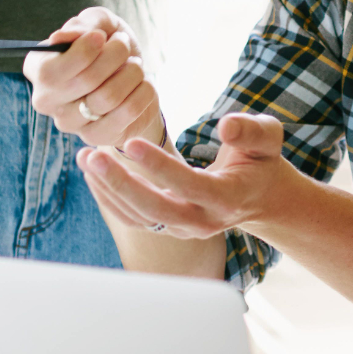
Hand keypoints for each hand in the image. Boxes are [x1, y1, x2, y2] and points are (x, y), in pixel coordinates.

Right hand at [24, 9, 163, 147]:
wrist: (130, 77)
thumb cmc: (108, 46)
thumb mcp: (99, 24)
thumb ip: (84, 25)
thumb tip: (61, 38)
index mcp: (37, 68)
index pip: (53, 70)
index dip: (85, 49)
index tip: (102, 36)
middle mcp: (45, 99)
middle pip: (86, 80)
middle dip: (115, 54)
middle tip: (123, 44)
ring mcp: (68, 123)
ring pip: (108, 97)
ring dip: (131, 72)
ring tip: (134, 65)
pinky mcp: (95, 137)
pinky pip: (127, 112)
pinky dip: (143, 91)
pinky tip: (142, 83)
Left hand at [76, 114, 287, 238]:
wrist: (259, 198)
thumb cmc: (260, 160)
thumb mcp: (267, 138)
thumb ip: (251, 129)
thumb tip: (226, 125)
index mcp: (227, 198)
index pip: (188, 185)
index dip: (159, 166)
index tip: (132, 142)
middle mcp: (203, 220)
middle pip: (156, 211)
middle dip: (121, 184)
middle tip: (93, 155)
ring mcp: (183, 228)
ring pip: (138, 218)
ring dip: (107, 189)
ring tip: (85, 157)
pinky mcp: (167, 228)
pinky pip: (132, 218)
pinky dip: (108, 197)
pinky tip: (92, 172)